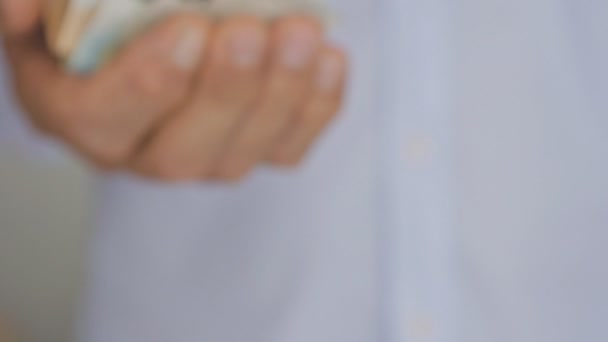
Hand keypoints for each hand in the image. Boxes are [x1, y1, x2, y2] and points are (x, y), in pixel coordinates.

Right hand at [1, 1, 347, 181]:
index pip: (108, 117)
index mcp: (81, 119)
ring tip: (302, 36)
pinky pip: (289, 148)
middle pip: (185, 150)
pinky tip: (328, 61)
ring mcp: (204, 160)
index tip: (190, 30)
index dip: (150, 81)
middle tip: (252, 31)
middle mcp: (143, 155)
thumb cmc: (102, 29)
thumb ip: (31, 10)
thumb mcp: (54, 17)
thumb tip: (22, 9)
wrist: (147, 48)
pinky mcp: (252, 151)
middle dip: (226, 91)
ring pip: (244, 152)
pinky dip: (316, 108)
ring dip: (281, 95)